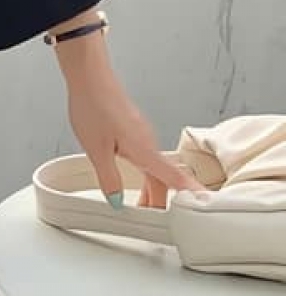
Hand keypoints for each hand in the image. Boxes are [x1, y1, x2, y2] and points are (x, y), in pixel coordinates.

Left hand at [55, 34, 203, 207]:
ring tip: (139, 203)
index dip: (190, 196)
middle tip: (152, 220)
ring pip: (154, 168)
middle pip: (162, 179)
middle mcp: (148, 142)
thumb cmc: (93, 105)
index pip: (174, 180)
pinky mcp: (135, 127)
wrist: (89, 76)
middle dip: (160, 202)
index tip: (206, 210)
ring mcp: (142, 133)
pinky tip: (133, 173)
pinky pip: (146, 156)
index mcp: (144, 150)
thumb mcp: (96, 149)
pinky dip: (144, 171)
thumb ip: (108, 178)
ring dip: (150, 188)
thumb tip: (116, 201)